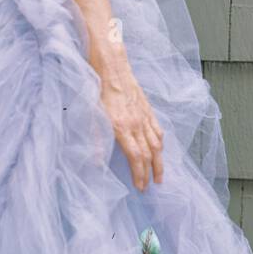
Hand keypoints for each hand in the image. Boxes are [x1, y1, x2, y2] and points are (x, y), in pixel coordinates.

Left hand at [96, 61, 164, 191]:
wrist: (112, 67)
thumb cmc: (99, 90)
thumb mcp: (92, 115)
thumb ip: (96, 139)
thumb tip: (97, 161)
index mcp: (122, 127)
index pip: (135, 157)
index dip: (139, 174)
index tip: (140, 186)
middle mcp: (136, 124)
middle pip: (149, 154)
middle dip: (150, 173)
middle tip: (151, 186)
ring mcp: (144, 117)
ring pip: (157, 144)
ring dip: (159, 162)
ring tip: (160, 175)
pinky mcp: (148, 110)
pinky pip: (158, 130)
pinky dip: (160, 143)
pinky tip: (160, 150)